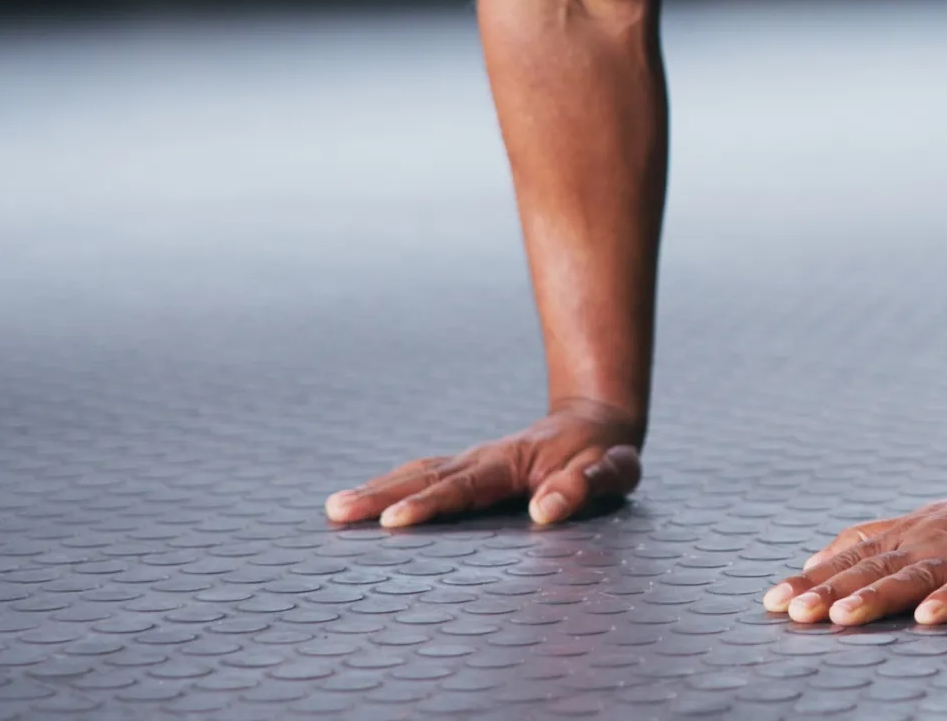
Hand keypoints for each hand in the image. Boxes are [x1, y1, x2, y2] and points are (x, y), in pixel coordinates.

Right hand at [324, 399, 642, 528]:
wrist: (597, 422)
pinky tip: (363, 502)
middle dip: (380, 496)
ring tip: (334, 510)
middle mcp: (483, 459)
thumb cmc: (605, 455)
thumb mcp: (612, 470)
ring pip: (417, 473)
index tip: (392, 523)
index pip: (464, 487)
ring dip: (376, 490)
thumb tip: (545, 512)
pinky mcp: (467, 470)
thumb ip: (584, 487)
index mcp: (511, 463)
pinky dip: (390, 486)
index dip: (429, 505)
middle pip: (425, 477)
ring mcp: (471, 462)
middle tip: (336, 514)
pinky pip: (423, 476)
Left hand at [762, 498, 946, 625]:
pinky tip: (930, 618)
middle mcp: (927, 540)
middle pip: (873, 568)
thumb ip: (871, 540)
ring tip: (845, 617)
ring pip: (914, 575)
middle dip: (831, 591)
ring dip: (878, 597)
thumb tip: (814, 557)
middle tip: (795, 612)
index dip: (813, 578)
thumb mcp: (921, 526)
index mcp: (907, 534)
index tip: (774, 600)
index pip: (852, 556)